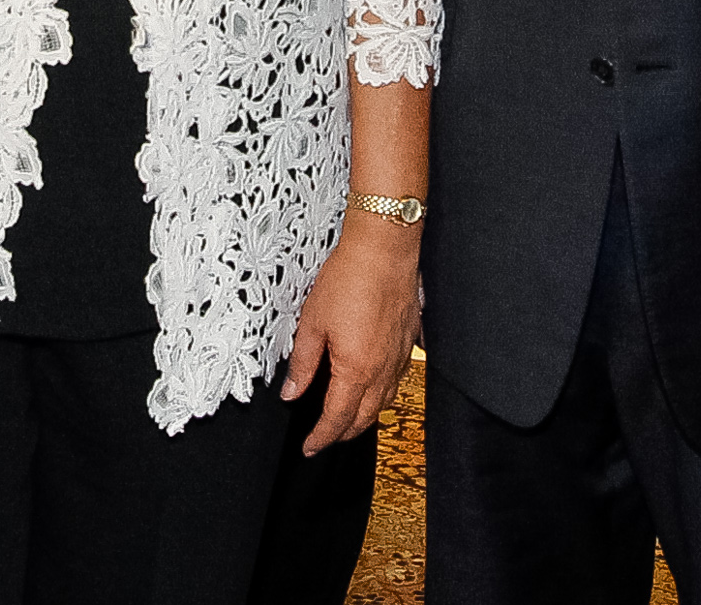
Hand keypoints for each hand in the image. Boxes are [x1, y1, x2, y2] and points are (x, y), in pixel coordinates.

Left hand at [282, 217, 420, 455]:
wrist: (384, 252)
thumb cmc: (349, 280)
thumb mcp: (312, 323)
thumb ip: (302, 363)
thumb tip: (292, 392)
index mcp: (356, 370)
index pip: (337, 418)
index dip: (322, 437)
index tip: (310, 447)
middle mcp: (383, 371)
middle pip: (364, 418)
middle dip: (343, 434)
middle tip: (324, 439)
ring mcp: (399, 358)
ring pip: (383, 402)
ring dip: (363, 417)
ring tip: (345, 419)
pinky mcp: (408, 343)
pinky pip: (396, 382)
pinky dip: (381, 394)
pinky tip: (371, 387)